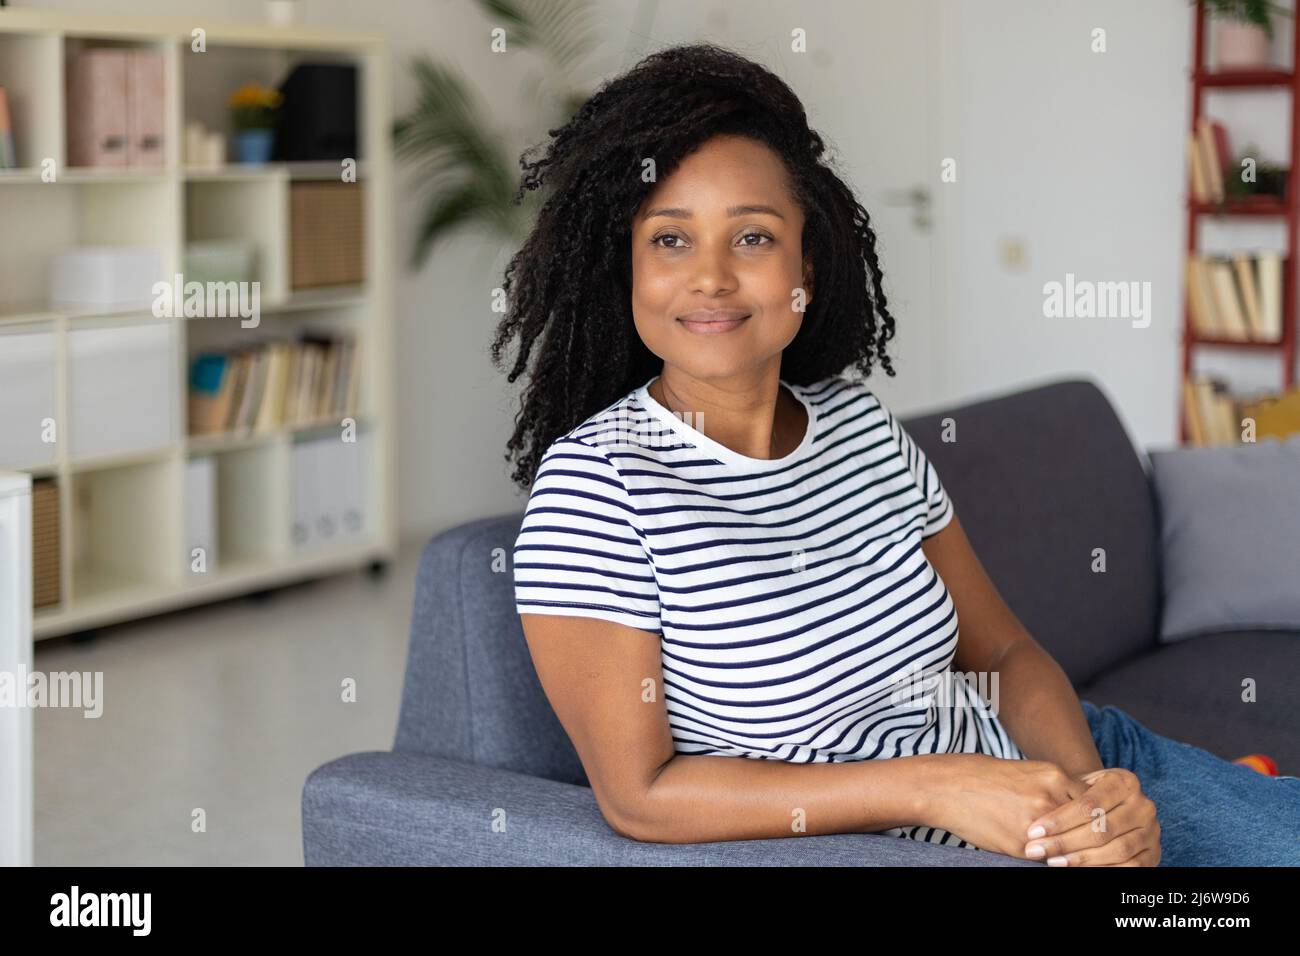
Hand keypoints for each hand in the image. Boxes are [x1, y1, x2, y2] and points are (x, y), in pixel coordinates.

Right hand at [925, 754, 1093, 858]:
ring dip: (1079, 853)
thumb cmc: (983, 777)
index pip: (1095, 803)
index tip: (1106, 830)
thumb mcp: (1025, 770)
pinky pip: (1049, 857)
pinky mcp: (1022, 845)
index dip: (1102, 819)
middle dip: (1098, 840)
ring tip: (1083, 859)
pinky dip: (1055, 860)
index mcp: (1053, 775)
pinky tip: (1055, 860)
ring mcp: (1037, 822)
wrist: (946, 787)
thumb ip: (1054, 786)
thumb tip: (1082, 804)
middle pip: (1091, 825)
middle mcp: (1050, 797)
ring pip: (1073, 844)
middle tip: (1106, 850)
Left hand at [1022, 767, 1160, 866]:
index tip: (1035, 831)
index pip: (1088, 805)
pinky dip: (1103, 869)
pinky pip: (1130, 867)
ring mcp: (1152, 831)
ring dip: (1082, 859)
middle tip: (1038, 850)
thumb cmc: (1087, 796)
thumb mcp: (1078, 788)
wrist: (1112, 806)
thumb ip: (1064, 800)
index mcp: (1124, 782)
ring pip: (1116, 850)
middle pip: (1101, 829)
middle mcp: (1143, 805)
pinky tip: (1077, 870)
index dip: (1060, 820)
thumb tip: (1037, 828)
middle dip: (1065, 842)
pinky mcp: (1154, 853)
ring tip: (1053, 861)